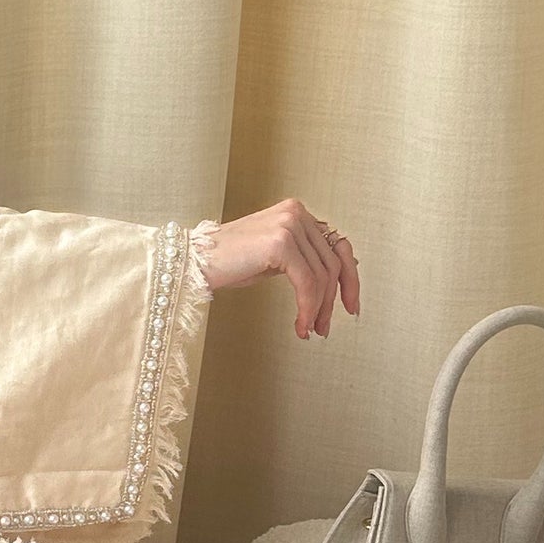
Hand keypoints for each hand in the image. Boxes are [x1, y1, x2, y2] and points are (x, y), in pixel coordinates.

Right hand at [202, 200, 359, 340]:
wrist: (194, 261)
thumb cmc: (229, 263)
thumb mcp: (274, 257)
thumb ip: (303, 259)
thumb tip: (335, 279)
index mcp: (297, 212)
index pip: (338, 246)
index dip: (350, 279)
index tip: (350, 306)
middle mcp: (296, 213)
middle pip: (334, 263)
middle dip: (332, 301)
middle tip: (325, 327)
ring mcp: (289, 224)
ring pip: (322, 276)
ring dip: (317, 310)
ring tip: (309, 330)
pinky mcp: (280, 242)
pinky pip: (307, 283)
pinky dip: (307, 309)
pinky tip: (299, 326)